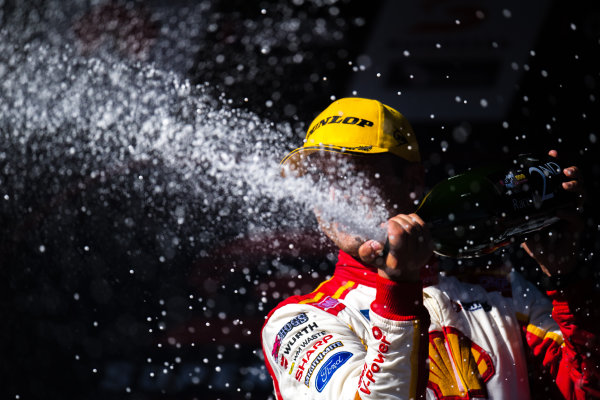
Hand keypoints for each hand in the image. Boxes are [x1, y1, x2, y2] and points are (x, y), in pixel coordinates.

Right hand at [358, 213, 432, 281]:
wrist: (402, 272)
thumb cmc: (383, 262)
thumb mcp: (370, 259)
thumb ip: (366, 251)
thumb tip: (374, 243)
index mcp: (398, 260)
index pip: (398, 233)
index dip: (391, 224)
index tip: (385, 226)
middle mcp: (413, 257)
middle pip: (408, 228)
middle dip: (398, 220)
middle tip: (391, 222)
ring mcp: (424, 252)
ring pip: (416, 225)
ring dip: (405, 219)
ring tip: (397, 221)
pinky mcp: (430, 247)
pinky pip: (424, 226)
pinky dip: (414, 220)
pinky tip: (406, 221)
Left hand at [521, 150, 584, 275]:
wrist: (550, 261)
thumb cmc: (537, 240)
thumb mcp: (522, 224)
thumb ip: (514, 214)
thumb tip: (493, 204)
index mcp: (554, 198)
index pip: (559, 176)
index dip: (557, 162)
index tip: (551, 152)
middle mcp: (566, 202)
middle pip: (576, 180)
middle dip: (573, 171)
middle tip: (564, 170)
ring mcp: (573, 213)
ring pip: (581, 194)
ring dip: (575, 187)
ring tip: (565, 184)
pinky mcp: (576, 227)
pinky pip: (576, 217)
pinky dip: (569, 213)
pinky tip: (560, 211)